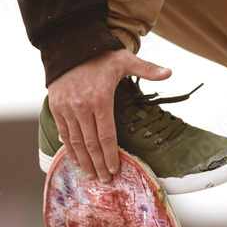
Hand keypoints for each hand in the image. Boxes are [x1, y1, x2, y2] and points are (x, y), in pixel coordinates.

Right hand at [47, 49, 171, 182]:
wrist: (68, 45)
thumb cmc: (99, 54)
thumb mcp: (124, 59)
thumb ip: (147, 68)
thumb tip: (170, 72)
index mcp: (101, 99)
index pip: (107, 136)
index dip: (110, 156)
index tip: (115, 170)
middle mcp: (82, 107)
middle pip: (92, 144)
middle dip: (99, 165)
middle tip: (105, 181)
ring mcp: (67, 109)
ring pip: (76, 143)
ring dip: (84, 162)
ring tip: (92, 176)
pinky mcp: (56, 108)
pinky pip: (64, 134)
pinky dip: (70, 150)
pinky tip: (76, 161)